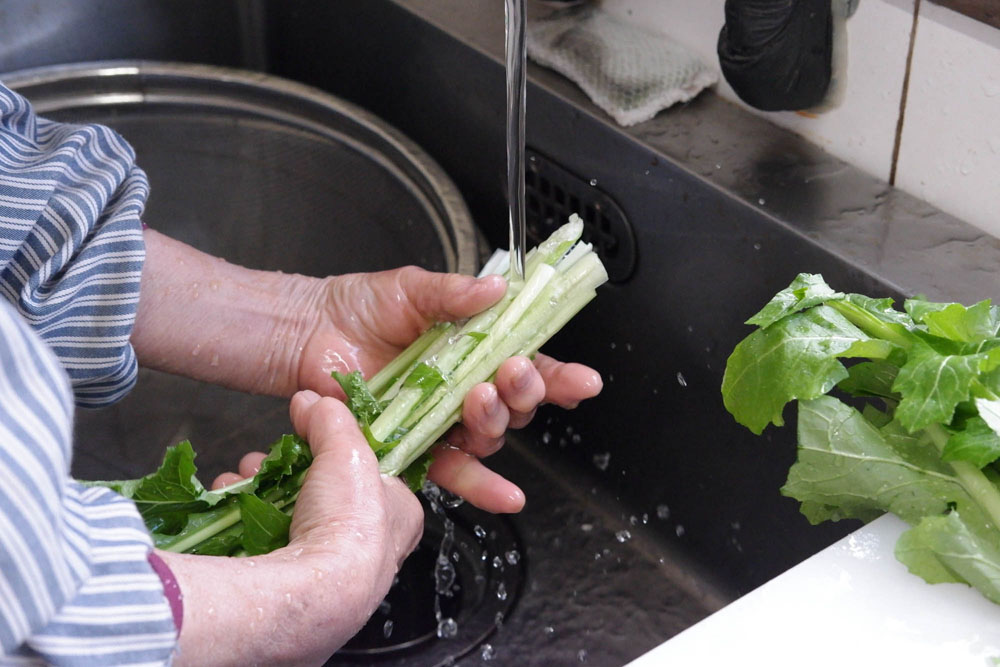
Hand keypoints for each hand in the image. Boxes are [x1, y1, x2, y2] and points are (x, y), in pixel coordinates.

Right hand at [162, 390, 422, 665]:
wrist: (313, 592)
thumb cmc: (349, 524)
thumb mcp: (347, 450)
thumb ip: (332, 421)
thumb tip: (313, 400)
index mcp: (400, 518)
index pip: (373, 477)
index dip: (341, 454)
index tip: (315, 438)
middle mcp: (369, 550)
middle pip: (324, 495)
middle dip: (289, 471)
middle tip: (268, 458)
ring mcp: (329, 574)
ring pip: (289, 517)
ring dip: (260, 490)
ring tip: (243, 474)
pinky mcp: (291, 589)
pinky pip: (263, 542)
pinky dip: (243, 517)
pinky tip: (229, 498)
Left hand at [295, 267, 602, 512]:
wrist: (306, 332)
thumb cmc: (359, 307)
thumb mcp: (412, 287)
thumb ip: (454, 292)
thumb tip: (497, 289)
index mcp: (475, 349)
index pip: (529, 364)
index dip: (559, 376)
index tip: (583, 381)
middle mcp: (465, 387)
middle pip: (516, 404)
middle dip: (525, 391)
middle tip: (512, 373)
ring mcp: (441, 419)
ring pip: (489, 435)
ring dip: (496, 423)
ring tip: (479, 400)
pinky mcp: (415, 445)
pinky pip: (453, 472)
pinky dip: (480, 487)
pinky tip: (505, 497)